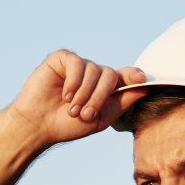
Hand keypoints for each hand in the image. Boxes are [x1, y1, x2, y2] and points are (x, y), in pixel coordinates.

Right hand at [8, 50, 148, 148]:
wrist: (39, 126)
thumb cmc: (68, 125)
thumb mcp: (100, 118)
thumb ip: (122, 102)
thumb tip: (145, 86)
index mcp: (104, 87)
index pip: (124, 75)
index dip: (133, 75)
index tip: (141, 78)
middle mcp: (93, 74)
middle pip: (110, 75)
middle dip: (100, 97)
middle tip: (86, 114)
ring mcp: (78, 65)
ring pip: (93, 70)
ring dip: (84, 93)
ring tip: (72, 109)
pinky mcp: (61, 59)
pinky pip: (76, 63)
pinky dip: (73, 81)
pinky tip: (65, 95)